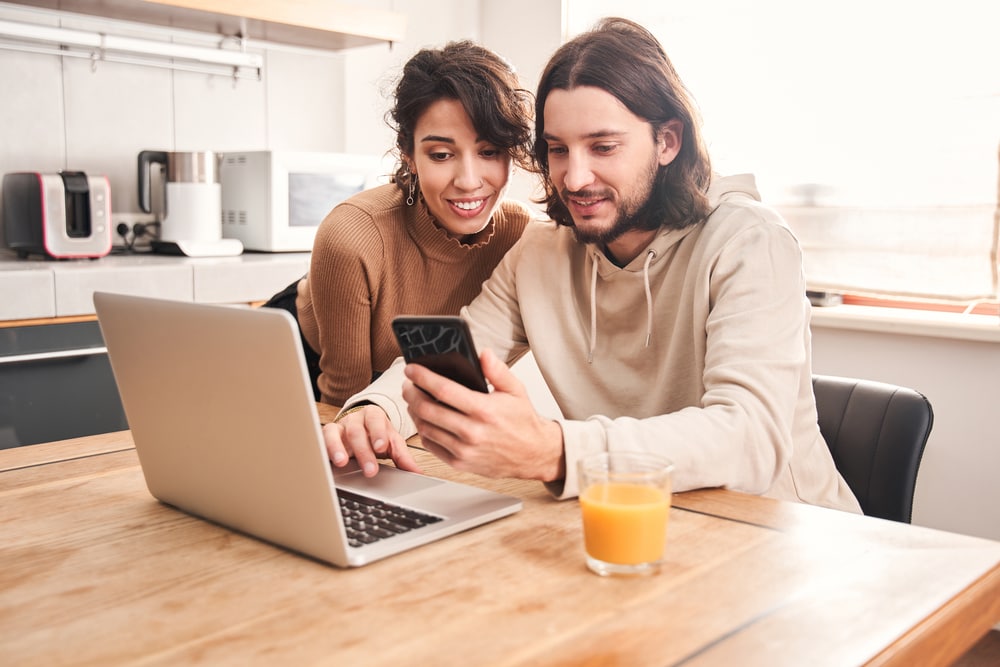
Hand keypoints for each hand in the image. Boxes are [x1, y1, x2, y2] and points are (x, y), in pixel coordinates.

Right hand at [322, 405, 422, 476]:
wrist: (360, 429)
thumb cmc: (376, 436)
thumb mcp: (391, 443)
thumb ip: (403, 457)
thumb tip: (417, 473)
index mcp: (374, 416)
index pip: (375, 420)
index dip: (378, 433)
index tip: (381, 448)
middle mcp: (354, 419)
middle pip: (356, 431)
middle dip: (363, 451)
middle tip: (370, 470)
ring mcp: (338, 427)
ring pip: (334, 432)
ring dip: (337, 448)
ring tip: (342, 462)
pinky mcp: (326, 436)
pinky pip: (320, 439)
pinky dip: (322, 449)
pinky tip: (325, 461)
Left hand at [402, 348, 565, 481]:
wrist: (533, 454)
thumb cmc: (523, 421)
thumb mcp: (515, 390)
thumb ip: (498, 371)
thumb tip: (483, 353)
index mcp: (484, 410)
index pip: (444, 390)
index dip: (423, 377)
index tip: (412, 369)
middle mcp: (472, 432)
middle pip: (428, 409)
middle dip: (412, 394)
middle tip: (408, 385)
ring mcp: (464, 450)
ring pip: (426, 428)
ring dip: (414, 412)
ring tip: (413, 400)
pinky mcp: (460, 463)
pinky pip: (431, 446)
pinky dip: (423, 430)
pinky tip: (424, 420)